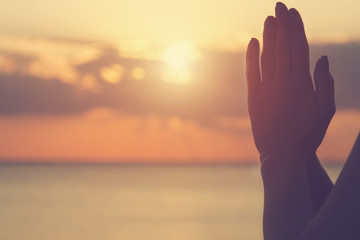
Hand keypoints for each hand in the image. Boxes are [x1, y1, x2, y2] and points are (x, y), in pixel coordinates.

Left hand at [246, 3, 334, 161]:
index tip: (294, 13)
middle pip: (282, 48)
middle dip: (282, 25)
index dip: (296, 29)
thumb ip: (324, 83)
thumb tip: (323, 58)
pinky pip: (251, 73)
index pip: (298, 49)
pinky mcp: (254, 98)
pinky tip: (252, 42)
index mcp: (302, 84)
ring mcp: (266, 89)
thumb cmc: (308, 134)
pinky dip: (251, 56)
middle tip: (280, 6)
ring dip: (269, 36)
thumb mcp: (326, 110)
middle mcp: (283, 83)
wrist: (282, 154)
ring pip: (267, 56)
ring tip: (270, 19)